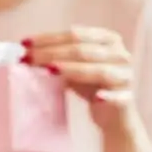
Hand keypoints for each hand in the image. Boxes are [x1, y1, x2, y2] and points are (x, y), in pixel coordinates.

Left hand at [21, 27, 136, 131]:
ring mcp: (125, 76)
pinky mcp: (126, 99)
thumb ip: (57, 58)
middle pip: (83, 51)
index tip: (25, 44)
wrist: (113, 116)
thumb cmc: (92, 88)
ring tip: (50, 70)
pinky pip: (117, 97)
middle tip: (28, 59)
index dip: (49, 38)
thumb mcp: (74, 69)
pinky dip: (108, 97)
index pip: (76, 34)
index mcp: (108, 40)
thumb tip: (27, 54)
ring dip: (73, 70)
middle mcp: (120, 54)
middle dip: (52, 53)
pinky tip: (97, 98)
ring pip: (99, 71)